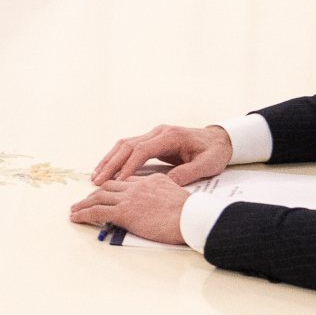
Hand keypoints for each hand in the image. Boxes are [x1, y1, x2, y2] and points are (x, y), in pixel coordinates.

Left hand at [69, 173, 192, 244]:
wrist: (191, 217)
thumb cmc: (191, 212)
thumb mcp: (178, 194)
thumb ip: (166, 192)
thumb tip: (162, 200)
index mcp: (150, 181)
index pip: (126, 180)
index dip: (113, 186)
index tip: (105, 192)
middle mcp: (136, 186)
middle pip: (109, 186)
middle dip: (94, 193)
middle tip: (84, 200)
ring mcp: (129, 198)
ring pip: (98, 197)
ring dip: (83, 204)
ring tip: (74, 210)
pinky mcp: (124, 213)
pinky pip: (97, 212)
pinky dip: (83, 214)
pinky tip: (76, 218)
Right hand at [91, 123, 232, 184]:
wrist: (219, 140)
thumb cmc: (214, 152)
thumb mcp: (207, 165)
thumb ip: (188, 173)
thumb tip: (167, 182)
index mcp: (170, 136)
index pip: (142, 150)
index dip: (128, 166)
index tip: (118, 181)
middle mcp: (158, 132)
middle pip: (127, 145)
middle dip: (111, 163)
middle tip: (98, 180)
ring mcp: (154, 135)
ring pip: (124, 145)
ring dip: (109, 160)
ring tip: (96, 176)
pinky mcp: (152, 141)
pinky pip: (129, 148)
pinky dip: (116, 158)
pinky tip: (108, 170)